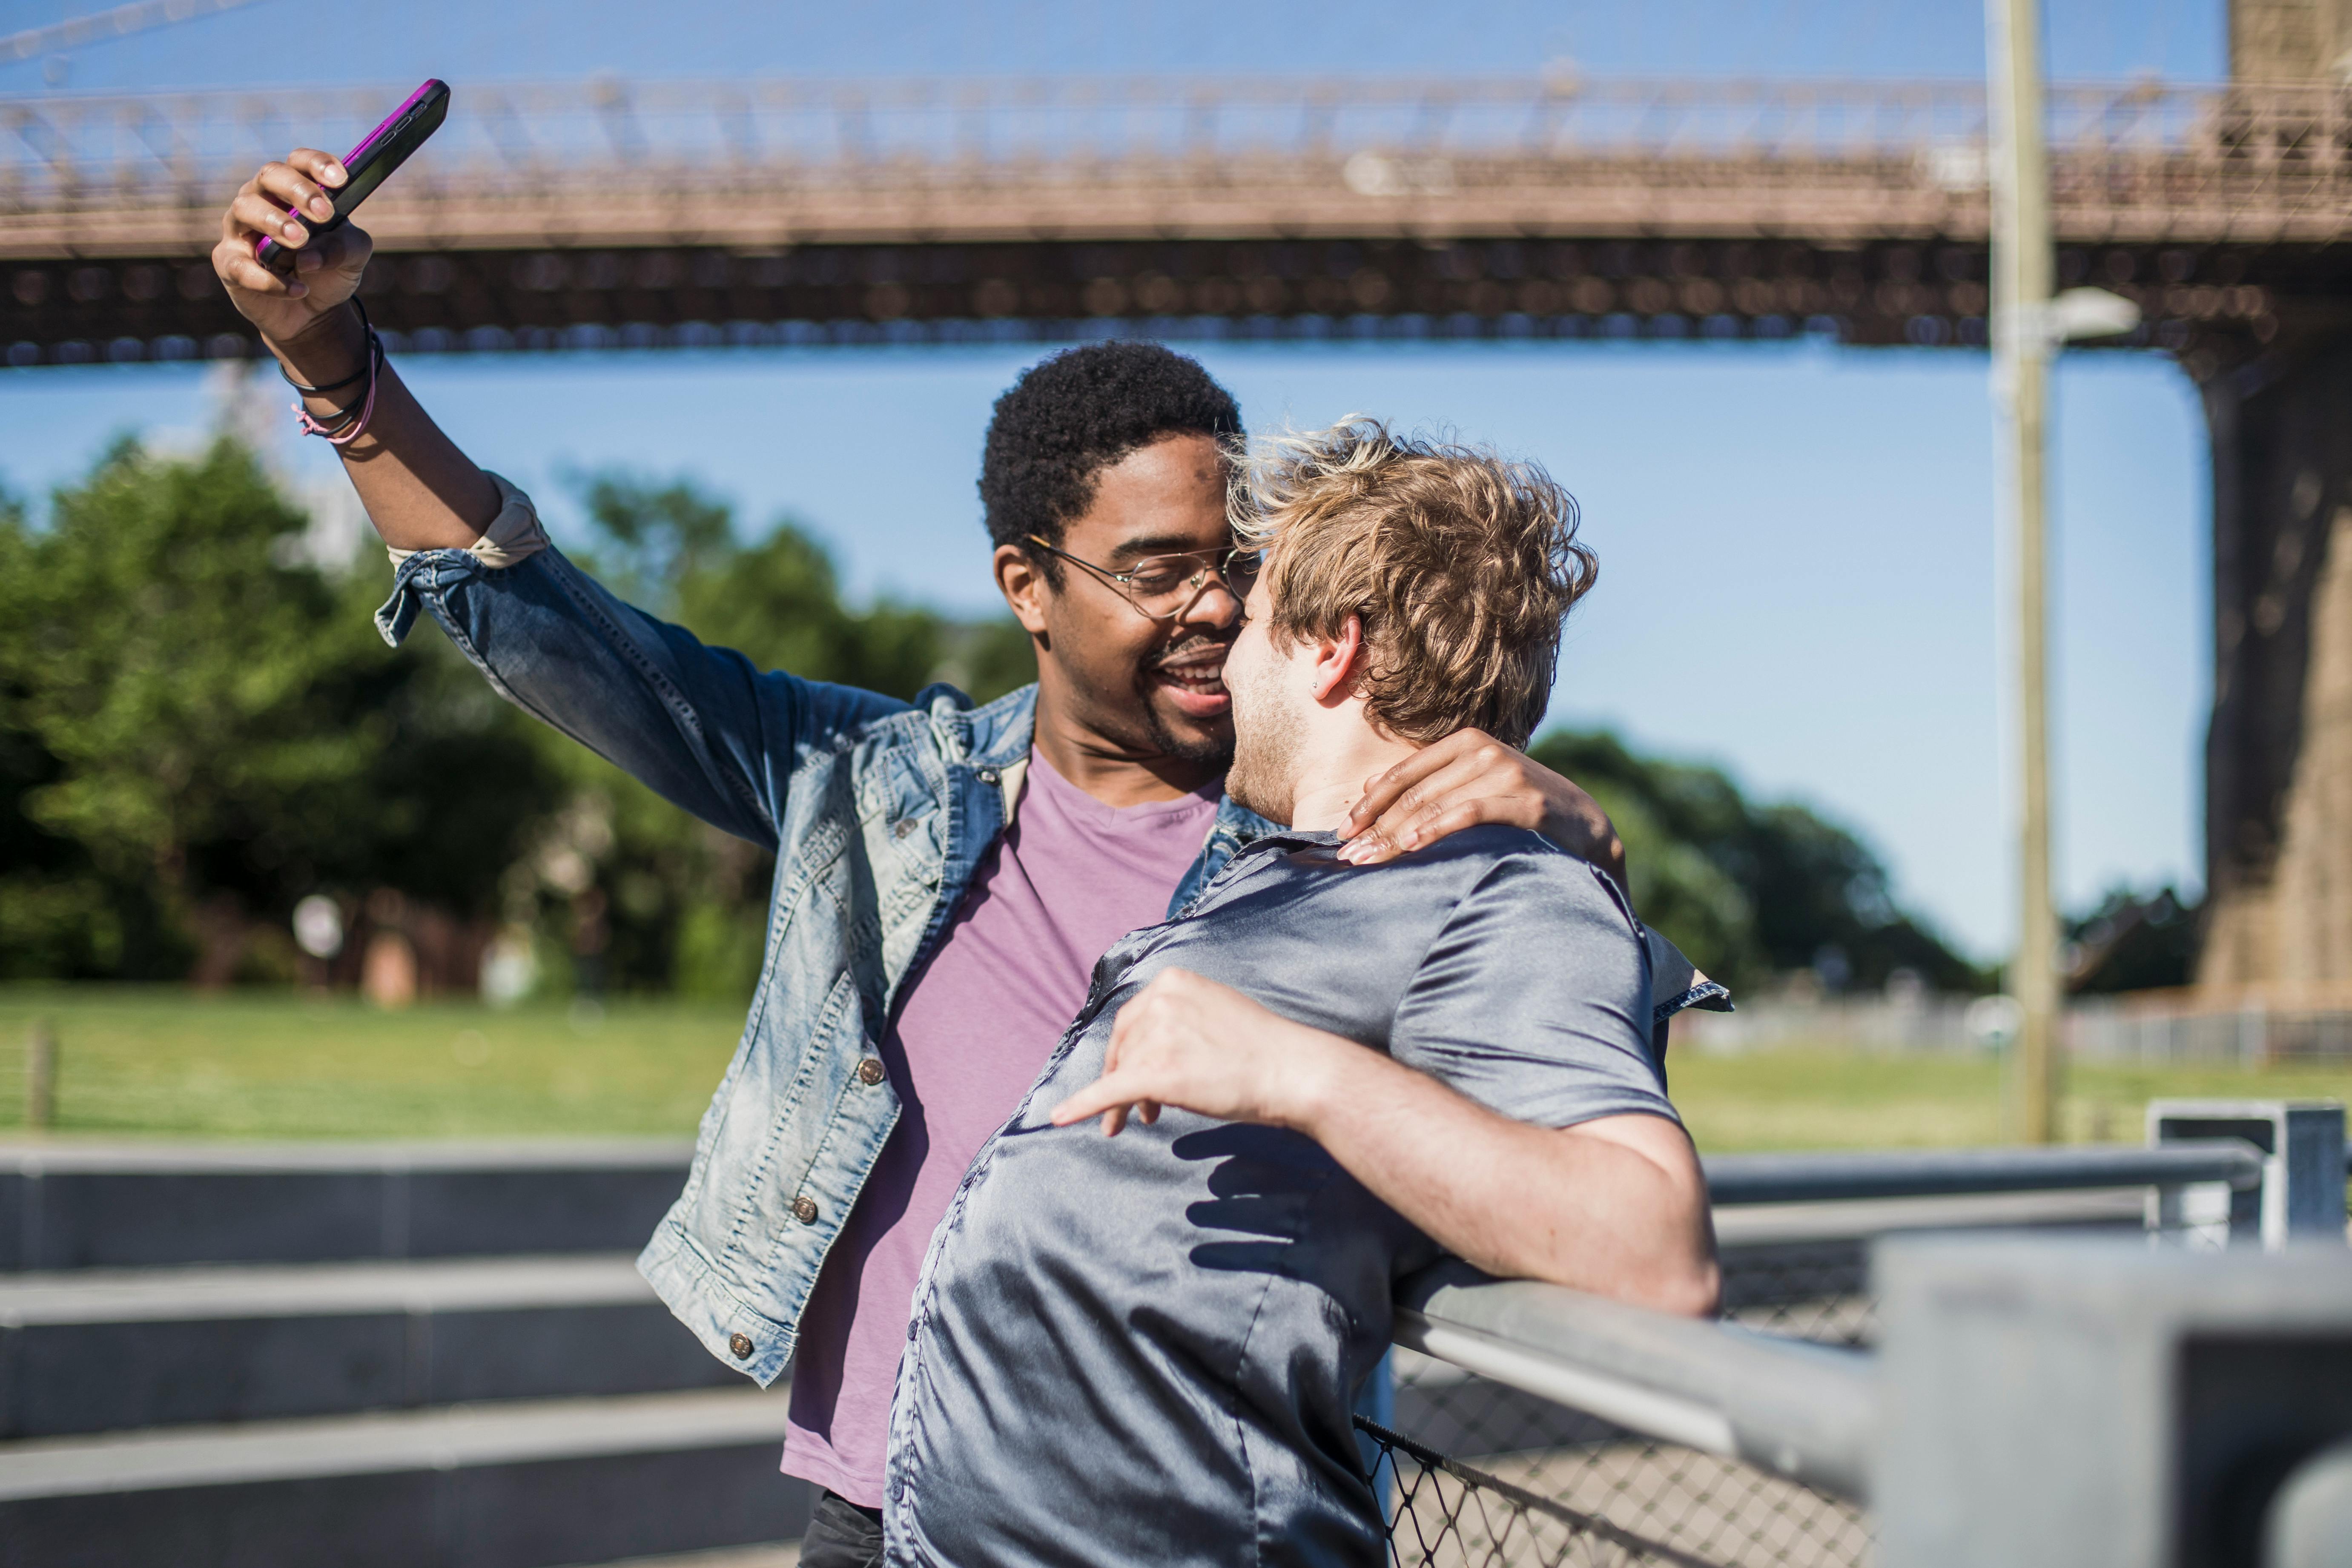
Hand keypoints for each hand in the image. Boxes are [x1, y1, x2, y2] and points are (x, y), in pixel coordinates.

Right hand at [211, 148, 373, 350]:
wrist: (313, 313)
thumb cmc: (328, 271)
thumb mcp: (352, 258)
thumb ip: (345, 247)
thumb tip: (311, 255)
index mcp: (294, 190)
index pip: (299, 161)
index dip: (317, 164)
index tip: (341, 180)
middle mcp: (262, 200)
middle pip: (270, 175)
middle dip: (298, 190)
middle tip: (323, 213)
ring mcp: (241, 229)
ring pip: (245, 208)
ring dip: (275, 222)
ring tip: (301, 242)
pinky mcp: (229, 262)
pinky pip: (241, 265)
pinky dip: (270, 280)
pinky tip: (299, 290)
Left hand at [1049, 968, 1346, 1136]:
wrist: (1293, 1070)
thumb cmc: (1262, 1048)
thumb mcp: (1214, 1011)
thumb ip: (1180, 1018)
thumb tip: (1150, 1048)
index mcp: (1175, 981)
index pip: (1132, 1017)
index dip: (1126, 1050)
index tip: (1129, 1073)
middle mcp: (1161, 1001)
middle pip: (1122, 1044)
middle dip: (1120, 1075)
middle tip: (1130, 1109)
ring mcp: (1159, 1036)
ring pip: (1121, 1071)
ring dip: (1122, 1099)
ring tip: (1138, 1120)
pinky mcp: (1157, 1073)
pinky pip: (1108, 1092)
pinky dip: (1081, 1106)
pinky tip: (1059, 1119)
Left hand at [1336, 728, 1627, 884]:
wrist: (1588, 826)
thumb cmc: (1521, 811)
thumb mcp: (1474, 787)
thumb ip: (1429, 785)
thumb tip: (1367, 790)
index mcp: (1466, 742)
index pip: (1403, 774)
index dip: (1369, 805)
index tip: (1343, 833)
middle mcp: (1483, 751)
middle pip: (1413, 793)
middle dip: (1375, 827)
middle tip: (1347, 858)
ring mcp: (1505, 773)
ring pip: (1434, 805)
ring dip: (1394, 836)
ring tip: (1367, 862)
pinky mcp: (1524, 800)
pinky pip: (1468, 814)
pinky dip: (1435, 830)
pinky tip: (1410, 848)